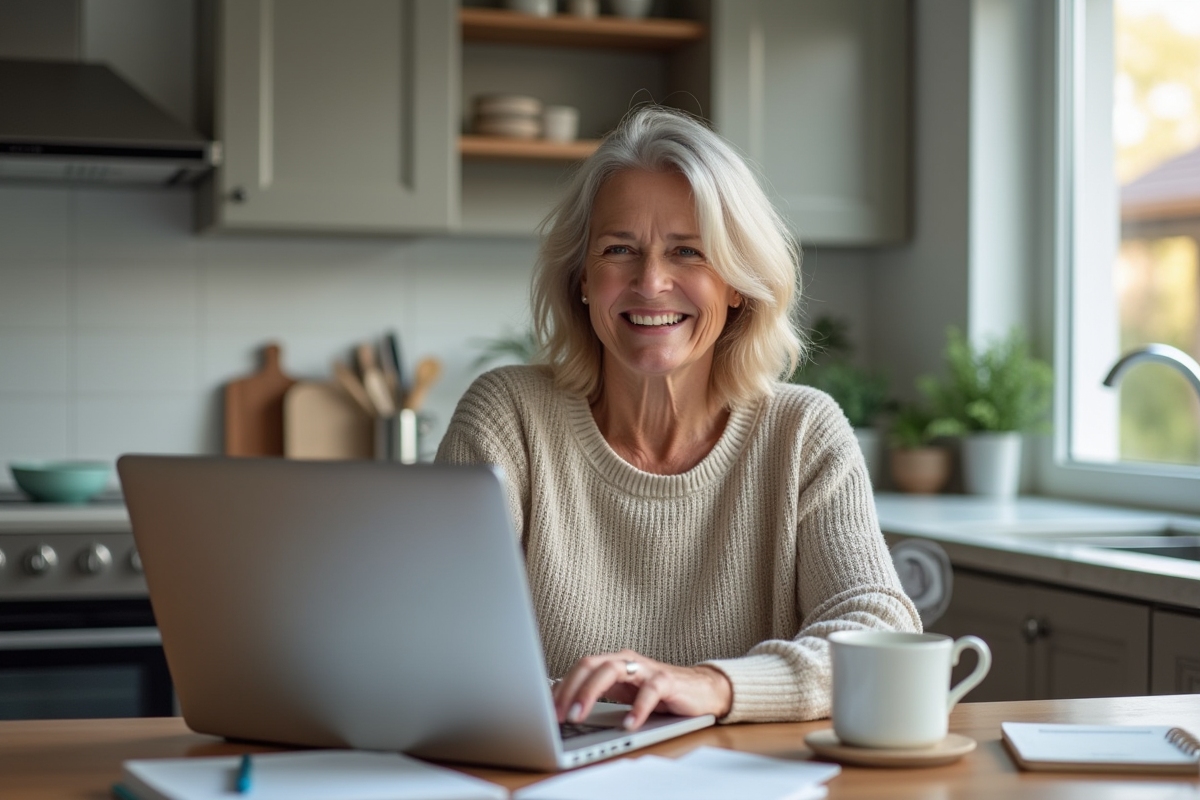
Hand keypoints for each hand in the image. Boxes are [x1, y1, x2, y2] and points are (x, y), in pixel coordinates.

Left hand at [553, 649, 732, 730]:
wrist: (700, 690)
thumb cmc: (656, 693)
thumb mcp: (622, 695)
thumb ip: (597, 696)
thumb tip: (561, 705)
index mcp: (612, 663)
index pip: (579, 668)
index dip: (560, 687)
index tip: (545, 710)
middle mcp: (626, 661)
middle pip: (590, 664)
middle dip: (569, 689)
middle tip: (557, 715)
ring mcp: (646, 668)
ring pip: (612, 670)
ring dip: (590, 693)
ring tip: (578, 715)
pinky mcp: (667, 680)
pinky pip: (650, 691)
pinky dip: (637, 707)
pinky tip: (628, 724)